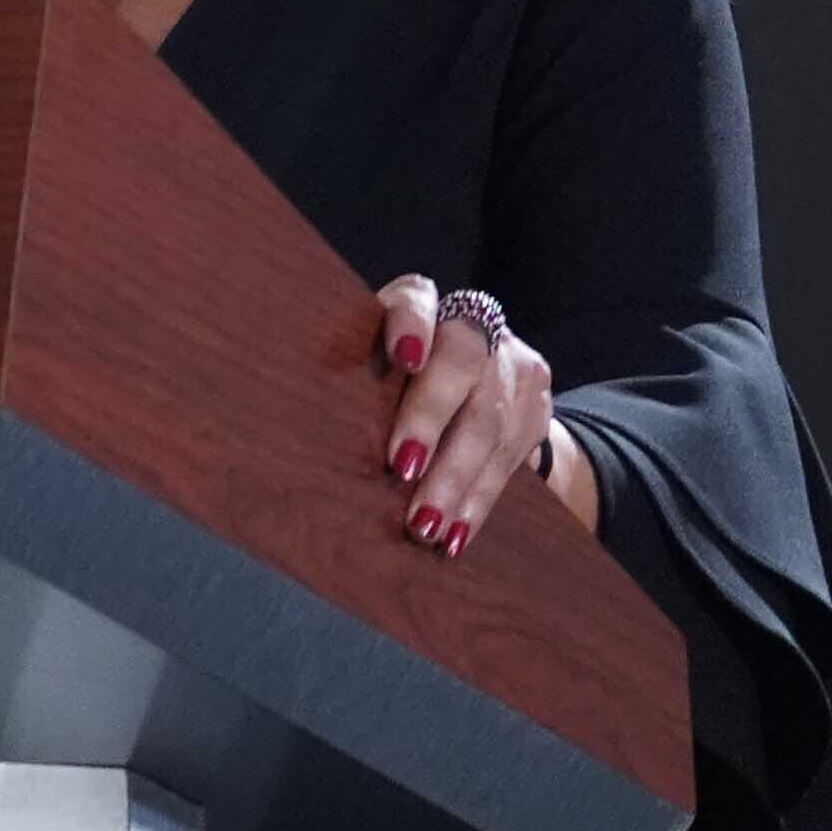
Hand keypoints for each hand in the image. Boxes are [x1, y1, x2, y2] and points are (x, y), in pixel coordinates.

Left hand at [371, 276, 599, 551]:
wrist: (485, 384)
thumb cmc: (393, 379)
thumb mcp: (374, 364)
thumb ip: (356, 377)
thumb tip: (296, 426)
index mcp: (420, 303)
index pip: (416, 298)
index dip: (412, 325)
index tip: (405, 358)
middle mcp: (472, 326)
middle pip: (459, 368)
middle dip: (430, 422)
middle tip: (402, 469)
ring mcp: (512, 365)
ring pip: (488, 422)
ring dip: (454, 480)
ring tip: (424, 524)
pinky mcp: (536, 407)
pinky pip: (509, 459)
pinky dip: (478, 501)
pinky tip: (455, 532)